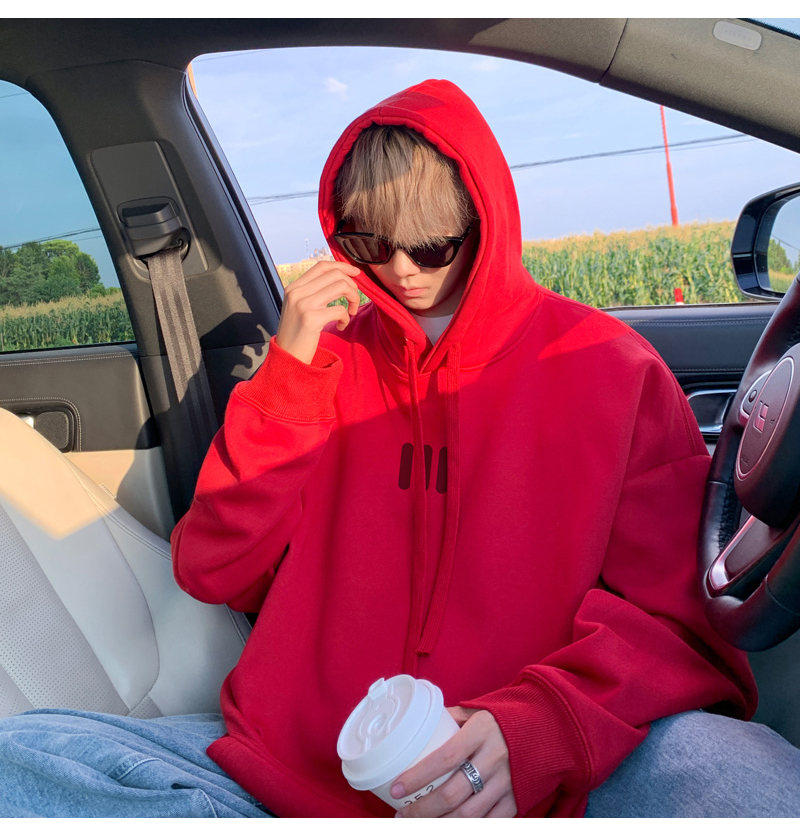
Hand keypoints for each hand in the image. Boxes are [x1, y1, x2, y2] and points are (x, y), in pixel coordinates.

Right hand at [276, 260, 362, 363]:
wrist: (287, 358)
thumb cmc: (297, 335)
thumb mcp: (299, 308)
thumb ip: (312, 293)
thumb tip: (338, 279)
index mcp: (294, 288)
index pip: (322, 266)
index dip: (342, 266)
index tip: (355, 273)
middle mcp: (297, 293)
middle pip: (334, 274)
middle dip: (352, 285)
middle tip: (354, 301)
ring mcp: (303, 305)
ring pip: (341, 286)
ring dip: (353, 298)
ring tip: (350, 312)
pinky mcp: (311, 319)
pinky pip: (340, 310)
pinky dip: (346, 318)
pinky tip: (340, 326)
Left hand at [392, 706, 516, 817]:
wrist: (549, 725)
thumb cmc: (505, 716)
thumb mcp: (478, 710)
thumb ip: (450, 719)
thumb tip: (418, 727)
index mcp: (481, 731)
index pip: (444, 758)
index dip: (418, 776)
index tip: (397, 788)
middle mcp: (494, 758)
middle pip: (453, 794)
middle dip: (423, 810)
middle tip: (402, 815)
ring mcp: (507, 782)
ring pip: (468, 815)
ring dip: (440, 825)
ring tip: (418, 824)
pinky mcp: (518, 799)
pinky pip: (490, 823)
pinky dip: (467, 828)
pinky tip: (449, 827)